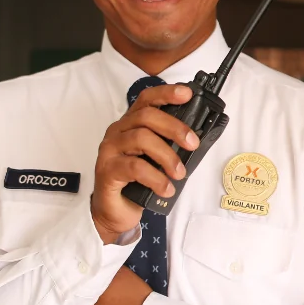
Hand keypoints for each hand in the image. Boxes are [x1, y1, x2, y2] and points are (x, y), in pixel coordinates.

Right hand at [91, 84, 198, 243]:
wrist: (115, 211)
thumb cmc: (138, 181)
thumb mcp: (158, 158)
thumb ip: (171, 144)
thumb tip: (196, 139)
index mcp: (131, 124)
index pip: (147, 99)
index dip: (166, 93)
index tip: (187, 94)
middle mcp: (118, 131)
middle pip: (146, 116)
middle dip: (175, 127)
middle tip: (192, 144)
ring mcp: (110, 150)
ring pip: (141, 139)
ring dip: (167, 156)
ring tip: (180, 173)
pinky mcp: (107, 170)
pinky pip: (134, 167)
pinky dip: (156, 178)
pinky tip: (166, 188)